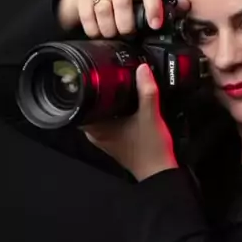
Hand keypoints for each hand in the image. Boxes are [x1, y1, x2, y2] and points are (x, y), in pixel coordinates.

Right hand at [57, 0, 189, 34]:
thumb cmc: (121, 1)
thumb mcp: (142, 2)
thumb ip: (163, 5)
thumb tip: (185, 6)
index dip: (153, 7)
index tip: (154, 25)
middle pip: (122, 4)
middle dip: (125, 26)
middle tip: (127, 35)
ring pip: (104, 12)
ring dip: (108, 30)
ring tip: (111, 34)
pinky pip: (88, 17)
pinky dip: (93, 30)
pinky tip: (97, 33)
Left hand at [80, 62, 177, 181]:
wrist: (162, 173)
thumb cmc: (151, 151)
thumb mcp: (150, 116)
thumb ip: (147, 91)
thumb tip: (142, 69)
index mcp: (96, 129)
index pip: (79, 104)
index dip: (82, 89)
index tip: (88, 76)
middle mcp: (97, 134)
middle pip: (90, 107)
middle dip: (98, 92)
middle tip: (107, 76)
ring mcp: (107, 138)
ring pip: (101, 113)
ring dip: (108, 102)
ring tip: (117, 87)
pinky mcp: (117, 140)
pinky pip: (111, 120)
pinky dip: (116, 111)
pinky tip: (128, 103)